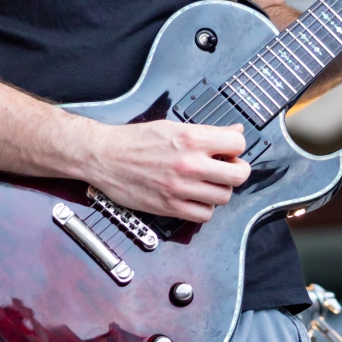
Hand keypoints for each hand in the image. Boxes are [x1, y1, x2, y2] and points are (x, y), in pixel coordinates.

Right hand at [84, 118, 249, 222]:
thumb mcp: (173, 126)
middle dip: (237, 171)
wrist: (104, 157)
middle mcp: (189, 164)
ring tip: (208, 183)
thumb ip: (207, 132)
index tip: (230, 150)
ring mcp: (180, 188)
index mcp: (191, 138)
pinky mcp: (170, 208)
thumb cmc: (135, 140)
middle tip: (227, 168)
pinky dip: (204, 208)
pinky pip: (204, 215)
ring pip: (224, 196)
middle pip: (238, 175)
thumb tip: (235, 131)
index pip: (238, 144)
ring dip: (220, 190)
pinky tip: (195, 197)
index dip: (237, 147)